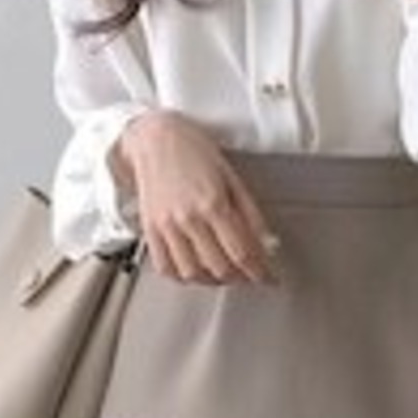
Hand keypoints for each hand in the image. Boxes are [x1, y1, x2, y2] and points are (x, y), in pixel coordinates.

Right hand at [117, 111, 281, 285]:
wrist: (154, 137)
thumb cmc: (193, 149)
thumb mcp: (232, 176)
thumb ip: (250, 213)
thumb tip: (266, 242)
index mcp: (213, 203)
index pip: (242, 252)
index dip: (259, 272)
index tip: (268, 277)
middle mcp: (188, 218)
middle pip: (220, 267)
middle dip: (240, 277)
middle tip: (249, 274)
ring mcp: (166, 226)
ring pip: (193, 273)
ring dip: (213, 280)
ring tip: (225, 274)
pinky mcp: (150, 229)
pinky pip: (166, 267)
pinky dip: (183, 277)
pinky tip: (195, 271)